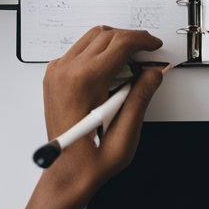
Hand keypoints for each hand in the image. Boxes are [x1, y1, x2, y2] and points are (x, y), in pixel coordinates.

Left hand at [40, 26, 165, 207]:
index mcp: (84, 82)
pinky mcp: (54, 76)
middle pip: (105, 34)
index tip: (154, 46)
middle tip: (148, 54)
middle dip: (131, 39)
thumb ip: (141, 96)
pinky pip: (80, 50)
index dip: (143, 40)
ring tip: (131, 64)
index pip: (119, 43)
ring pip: (92, 38)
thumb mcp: (126, 132)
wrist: (66, 174)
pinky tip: (111, 72)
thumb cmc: (90, 161)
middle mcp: (66, 72)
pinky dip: (98, 53)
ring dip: (114, 44)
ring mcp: (57, 73)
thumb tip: (153, 72)